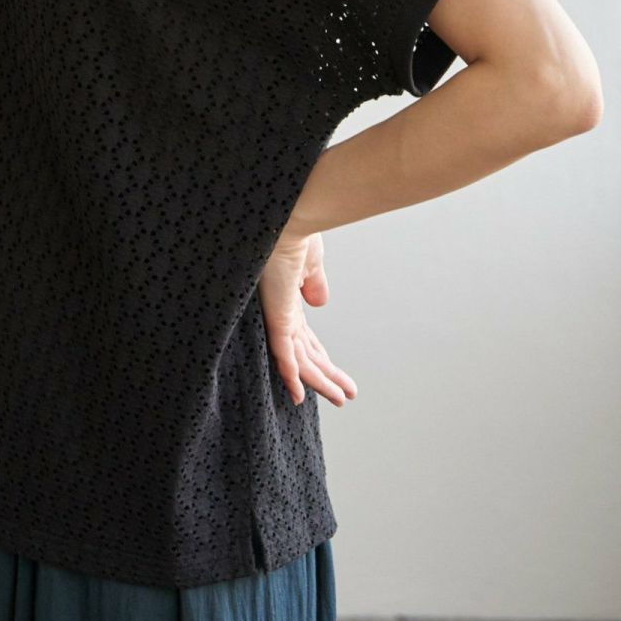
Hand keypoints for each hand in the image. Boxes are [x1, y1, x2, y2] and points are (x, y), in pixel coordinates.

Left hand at [257, 223, 357, 407]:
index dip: (323, 359)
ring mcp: (279, 317)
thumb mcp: (311, 262)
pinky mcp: (277, 318)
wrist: (285, 220)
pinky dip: (292, 376)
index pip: (308, 339)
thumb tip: (320, 302)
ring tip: (339, 400)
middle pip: (308, 355)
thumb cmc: (292, 231)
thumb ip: (314, 284)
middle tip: (344, 397)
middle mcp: (283, 313)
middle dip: (327, 377)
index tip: (336, 375)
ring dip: (320, 383)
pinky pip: (284, 354)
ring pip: (300, 361)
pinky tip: (298, 395)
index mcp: (290, 301)